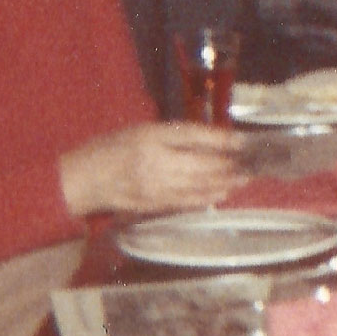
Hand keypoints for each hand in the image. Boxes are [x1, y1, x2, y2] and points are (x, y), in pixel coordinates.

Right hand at [60, 122, 247, 218]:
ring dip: (225, 183)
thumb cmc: (113, 148)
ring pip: (199, 186)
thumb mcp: (144, 130)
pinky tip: (221, 194)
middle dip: (230, 166)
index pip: (195, 137)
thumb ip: (177, 135)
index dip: (222, 141)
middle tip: (253, 164)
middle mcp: (156, 163)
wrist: (83, 179)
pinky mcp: (153, 205)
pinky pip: (186, 201)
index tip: (244, 142)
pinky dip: (207, 197)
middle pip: (203, 165)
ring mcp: (156, 187)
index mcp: (152, 137)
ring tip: (244, 179)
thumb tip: (213, 138)